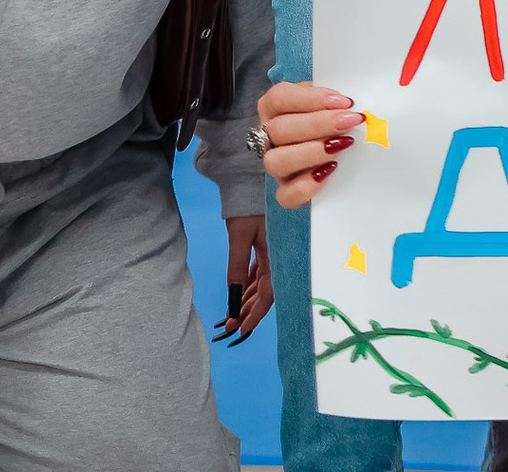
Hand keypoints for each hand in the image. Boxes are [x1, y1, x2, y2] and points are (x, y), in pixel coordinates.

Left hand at [216, 213, 270, 344]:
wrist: (248, 178)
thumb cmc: (246, 204)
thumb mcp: (240, 237)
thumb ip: (237, 268)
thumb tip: (233, 299)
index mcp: (276, 255)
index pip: (267, 294)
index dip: (255, 314)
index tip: (241, 330)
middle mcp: (277, 256)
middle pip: (265, 292)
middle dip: (248, 311)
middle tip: (230, 328)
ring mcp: (272, 251)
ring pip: (261, 283)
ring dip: (247, 300)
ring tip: (231, 316)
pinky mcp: (265, 246)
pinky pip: (258, 272)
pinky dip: (247, 284)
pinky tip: (239, 293)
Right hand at [259, 80, 363, 209]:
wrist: (346, 156)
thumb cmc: (337, 119)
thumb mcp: (333, 101)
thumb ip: (337, 99)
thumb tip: (353, 102)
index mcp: (275, 107)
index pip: (278, 98)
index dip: (310, 98)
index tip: (343, 101)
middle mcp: (269, 137)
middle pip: (279, 129)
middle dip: (318, 124)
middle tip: (350, 121)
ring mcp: (276, 166)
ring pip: (276, 161)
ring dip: (311, 152)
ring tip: (342, 145)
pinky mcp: (286, 192)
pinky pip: (286, 195)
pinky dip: (307, 185)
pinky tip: (331, 171)